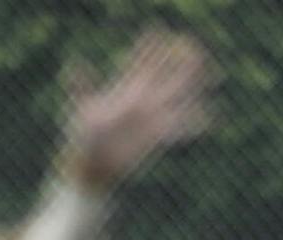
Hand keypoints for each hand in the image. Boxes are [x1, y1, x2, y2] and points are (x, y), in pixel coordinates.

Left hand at [62, 28, 215, 189]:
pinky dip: (193, 122)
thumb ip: (82, 86)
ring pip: (175, 96)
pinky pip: (178, 126)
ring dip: (191, 84)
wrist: (93, 167)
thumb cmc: (82, 138)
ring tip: (208, 71)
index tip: (159, 30)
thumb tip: (74, 64)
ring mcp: (150, 118)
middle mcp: (140, 101)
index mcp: (123, 90)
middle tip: (193, 44)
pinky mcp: (156, 136)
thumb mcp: (82, 109)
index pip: (140, 63)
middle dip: (177, 60)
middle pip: (163, 75)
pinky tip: (208, 115)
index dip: (149, 47)